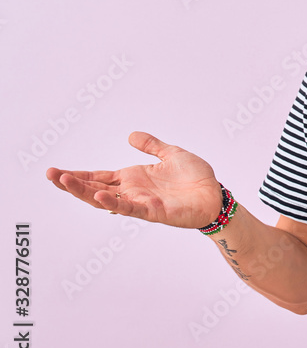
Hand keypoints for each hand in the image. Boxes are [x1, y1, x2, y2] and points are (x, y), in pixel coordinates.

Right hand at [46, 131, 222, 228]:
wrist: (216, 195)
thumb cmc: (196, 178)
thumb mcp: (171, 154)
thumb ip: (152, 145)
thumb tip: (131, 135)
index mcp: (133, 178)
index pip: (98, 177)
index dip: (77, 174)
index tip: (54, 171)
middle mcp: (133, 192)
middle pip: (94, 189)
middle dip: (71, 183)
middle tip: (50, 175)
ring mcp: (141, 202)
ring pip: (106, 200)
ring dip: (84, 192)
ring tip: (64, 182)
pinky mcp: (154, 211)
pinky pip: (131, 208)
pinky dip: (114, 203)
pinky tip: (99, 196)